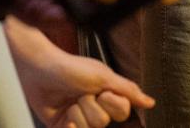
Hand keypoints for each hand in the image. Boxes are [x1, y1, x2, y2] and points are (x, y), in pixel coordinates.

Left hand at [6, 17, 153, 127]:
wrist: (38, 70)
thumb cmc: (70, 67)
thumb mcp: (103, 76)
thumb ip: (127, 90)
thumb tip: (150, 102)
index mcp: (106, 94)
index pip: (122, 112)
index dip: (112, 103)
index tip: (102, 91)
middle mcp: (94, 107)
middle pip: (104, 121)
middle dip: (91, 106)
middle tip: (81, 93)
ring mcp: (79, 117)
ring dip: (78, 113)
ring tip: (69, 100)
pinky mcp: (63, 126)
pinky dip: (70, 127)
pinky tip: (66, 118)